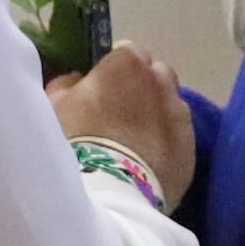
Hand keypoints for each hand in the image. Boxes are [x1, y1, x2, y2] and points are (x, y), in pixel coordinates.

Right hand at [52, 43, 195, 206]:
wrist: (107, 193)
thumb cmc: (74, 140)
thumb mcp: (53, 104)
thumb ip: (67, 82)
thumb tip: (78, 79)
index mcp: (128, 62)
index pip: (125, 52)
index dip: (111, 70)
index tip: (99, 88)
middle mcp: (162, 81)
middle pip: (154, 75)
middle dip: (139, 87)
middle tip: (117, 113)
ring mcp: (180, 115)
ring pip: (169, 105)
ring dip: (155, 114)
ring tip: (133, 140)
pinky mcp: (191, 149)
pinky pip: (177, 137)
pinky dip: (165, 142)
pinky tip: (146, 160)